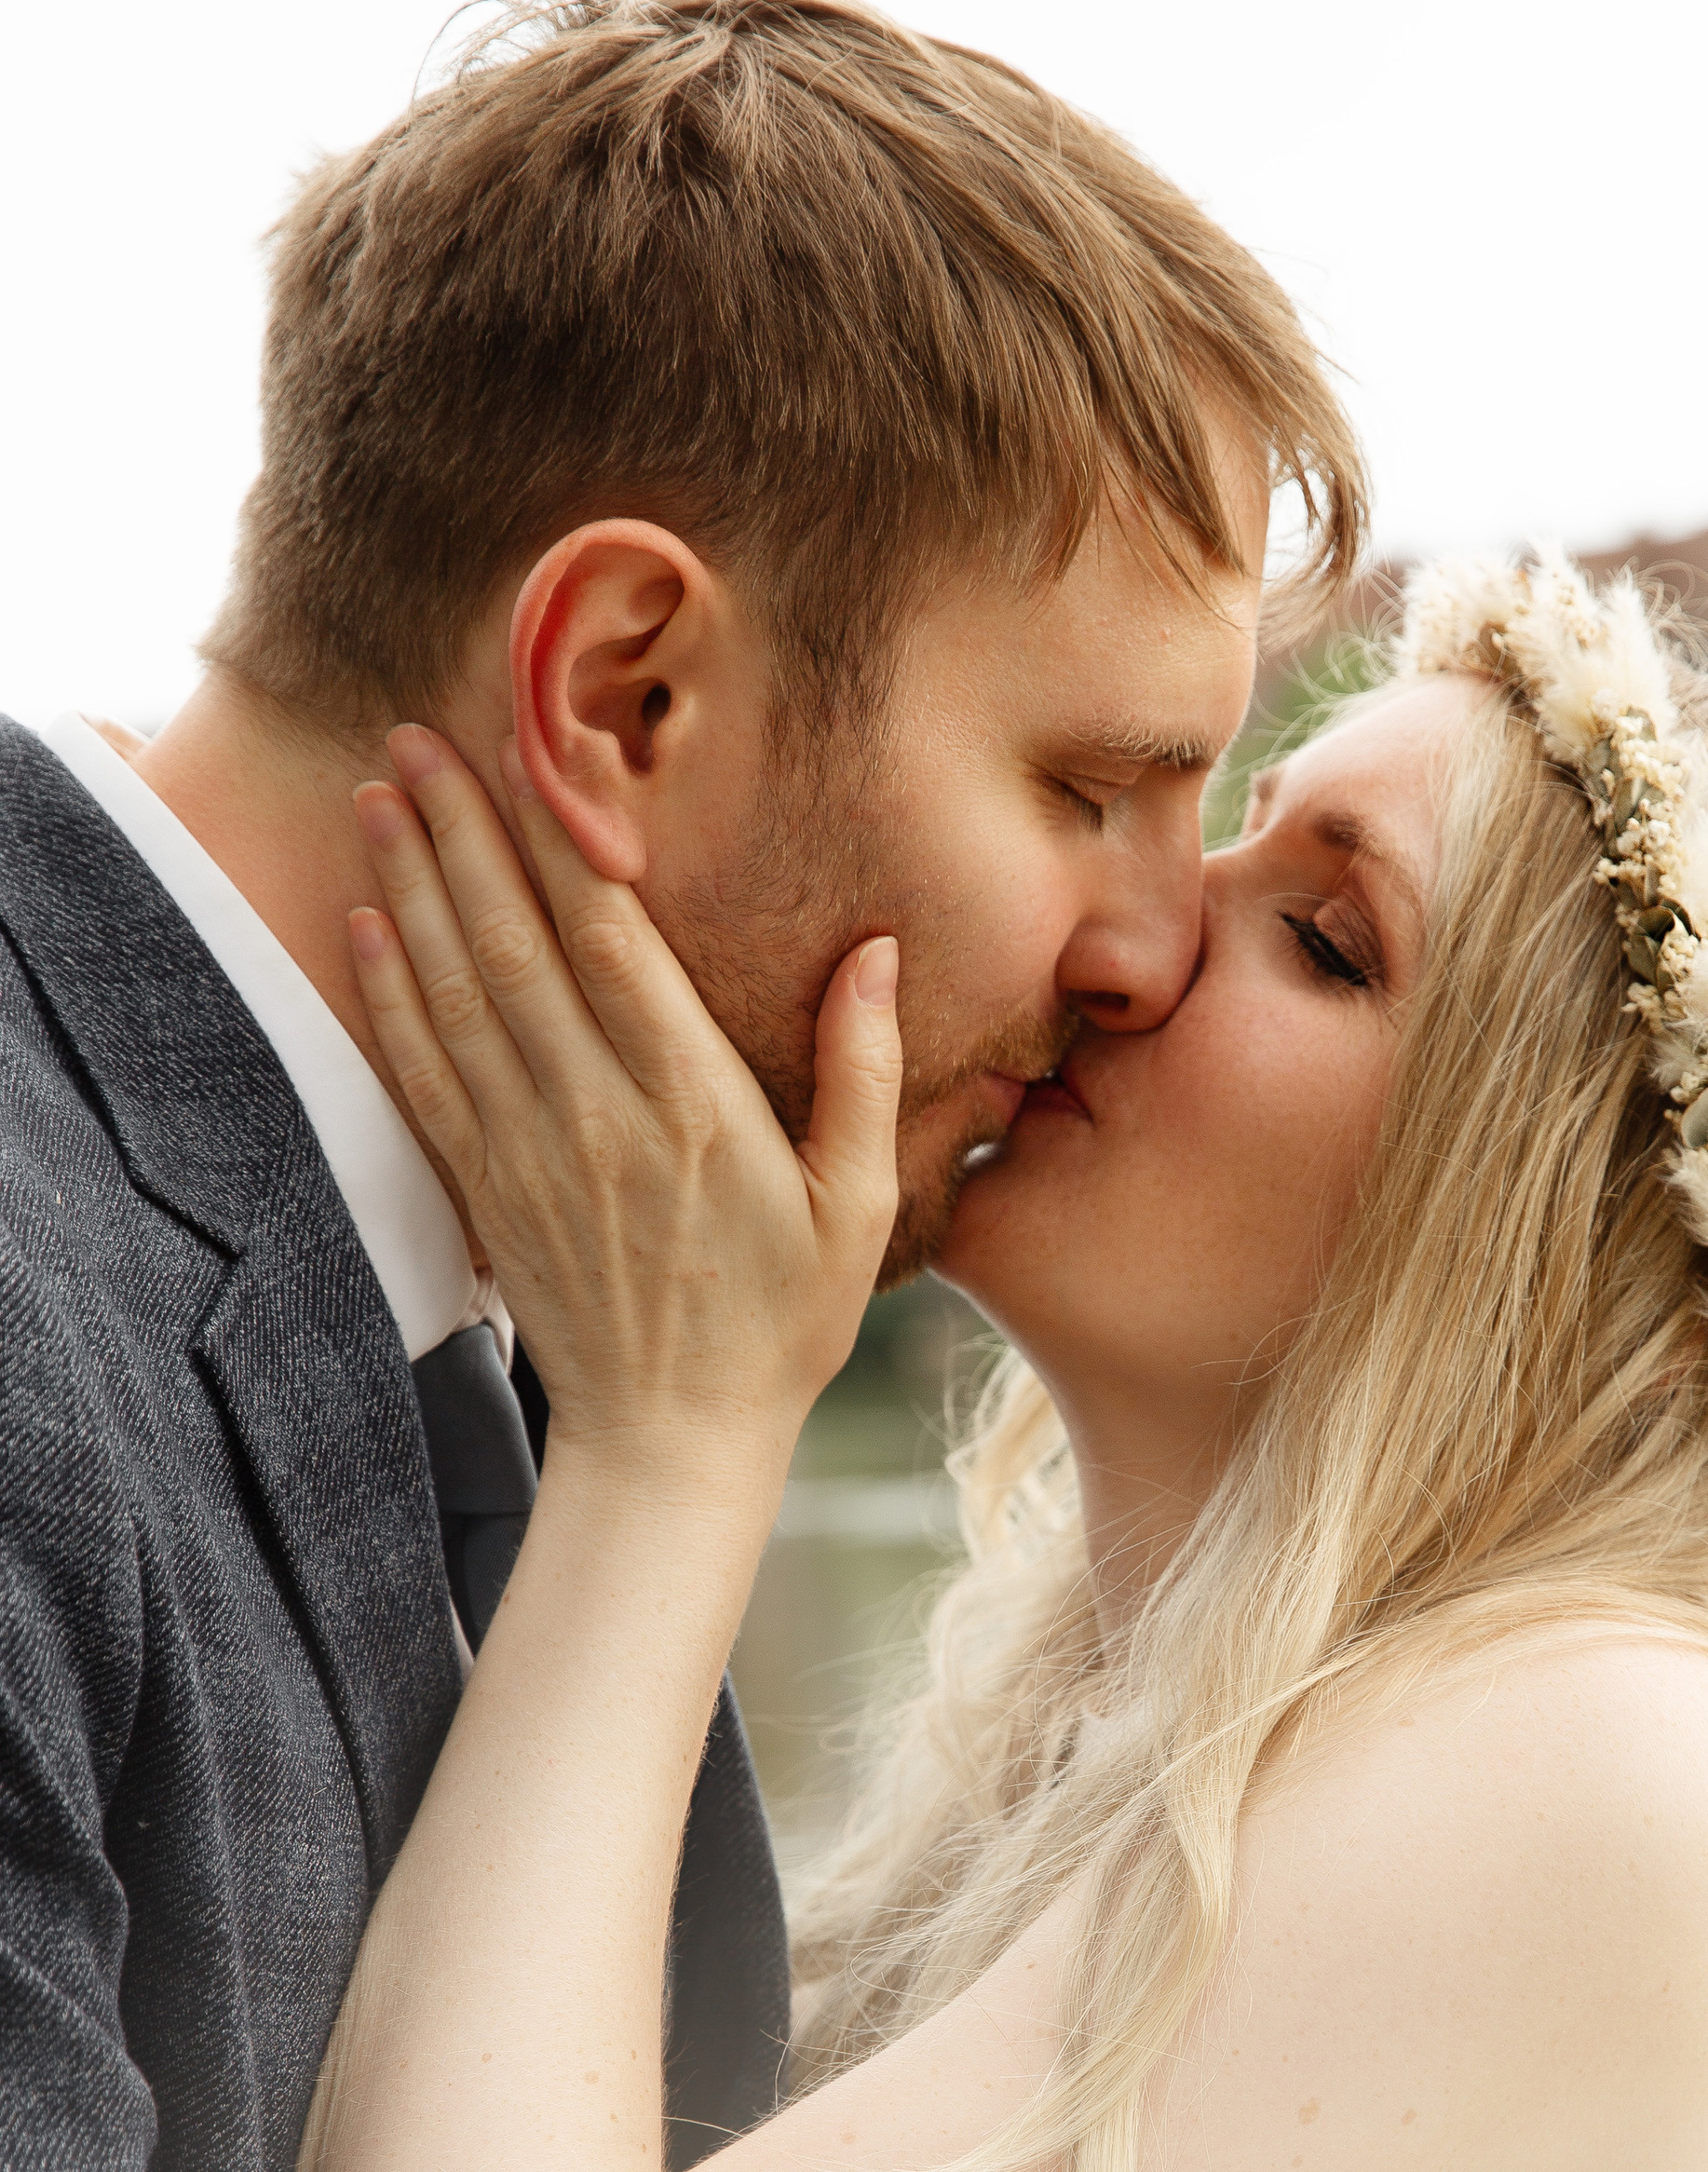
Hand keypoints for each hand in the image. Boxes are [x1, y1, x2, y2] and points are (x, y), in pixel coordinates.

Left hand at [350, 731, 898, 1494]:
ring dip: (412, 887)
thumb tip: (878, 953)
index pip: (613, 943)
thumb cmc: (780, 1323)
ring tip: (383, 792)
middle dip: (465, 831)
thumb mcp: (859, 1209)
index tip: (535, 748)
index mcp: (695, 1108)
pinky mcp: (487, 1189)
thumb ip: (865, 1074)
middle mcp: (598, 1118)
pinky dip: (387, 991)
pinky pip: (424, 1072)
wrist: (672, 1439)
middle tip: (422, 731)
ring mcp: (529, 1154)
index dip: (564, 838)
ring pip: (456, 994)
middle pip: (514, 946)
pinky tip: (366, 921)